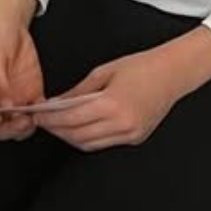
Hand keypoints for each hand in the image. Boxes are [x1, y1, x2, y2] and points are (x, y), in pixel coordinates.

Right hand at [0, 0, 45, 139]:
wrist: (12, 27)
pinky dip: (42, 115)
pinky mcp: (31, 96)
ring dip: (26, 126)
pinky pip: (36, 113)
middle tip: (20, 119)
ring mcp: (13, 101)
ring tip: (33, 114)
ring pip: (18, 126)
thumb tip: (4, 106)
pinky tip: (45, 107)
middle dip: (10, 129)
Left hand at [40, 37, 210, 150]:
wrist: (173, 73)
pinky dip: (87, 139)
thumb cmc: (141, 67)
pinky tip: (78, 129)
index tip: (38, 116)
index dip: (50, 119)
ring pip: (88, 144)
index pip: (71, 118)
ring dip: (70, 137)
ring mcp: (130, 133)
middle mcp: (122, 123)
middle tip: (44, 122)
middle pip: (77, 135)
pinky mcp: (135, 138)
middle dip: (56, 130)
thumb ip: (78, 91)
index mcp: (112, 103)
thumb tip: (55, 104)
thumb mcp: (103, 72)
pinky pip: (103, 144)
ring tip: (58, 126)